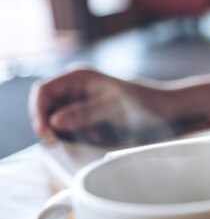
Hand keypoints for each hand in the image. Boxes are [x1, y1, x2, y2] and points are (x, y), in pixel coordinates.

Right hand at [29, 66, 179, 144]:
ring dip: (69, 133)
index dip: (38, 112)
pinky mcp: (84, 114)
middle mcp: (74, 86)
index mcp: (78, 76)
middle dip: (53, 126)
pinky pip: (71, 128)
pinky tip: (99, 136)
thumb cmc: (140, 104)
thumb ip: (83, 114)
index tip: (46, 133)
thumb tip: (54, 122)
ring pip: (57, 121)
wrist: (161, 110)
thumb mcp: (111, 110)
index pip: (43, 90)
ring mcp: (78, 100)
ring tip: (95, 135)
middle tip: (64, 142)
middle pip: (45, 107)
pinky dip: (80, 136)